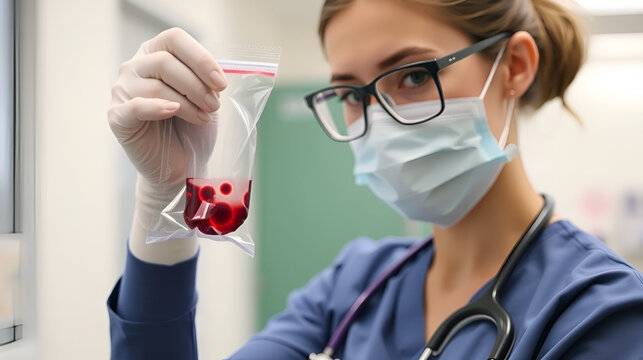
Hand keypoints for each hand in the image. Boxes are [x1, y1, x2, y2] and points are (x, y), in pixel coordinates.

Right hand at [108, 27, 226, 185]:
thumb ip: (205, 78)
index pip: (174, 39)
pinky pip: (136, 106)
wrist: (179, 165)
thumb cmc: (191, 128)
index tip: (220, 84)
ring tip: (202, 117)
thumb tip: (216, 71)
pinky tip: (173, 111)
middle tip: (213, 106)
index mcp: (155, 53)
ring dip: (187, 103)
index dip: (201, 58)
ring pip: (155, 85)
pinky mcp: (117, 116)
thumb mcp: (204, 98)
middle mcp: (134, 67)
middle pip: (165, 61)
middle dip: (196, 85)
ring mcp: (121, 91)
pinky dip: (157, 107)